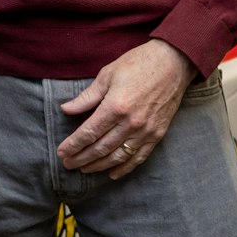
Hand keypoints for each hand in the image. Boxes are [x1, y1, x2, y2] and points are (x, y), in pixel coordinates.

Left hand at [58, 40, 196, 177]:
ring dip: (99, 165)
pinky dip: (125, 168)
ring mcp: (146, 130)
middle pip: (101, 148)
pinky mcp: (158, 134)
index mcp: (115, 106)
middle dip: (81, 158)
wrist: (174, 62)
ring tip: (85, 169)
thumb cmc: (139, 63)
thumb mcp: (108, 74)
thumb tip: (66, 109)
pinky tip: (112, 173)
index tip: (62, 152)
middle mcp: (130, 123)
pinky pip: (139, 157)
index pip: (89, 133)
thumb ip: (87, 96)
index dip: (73, 145)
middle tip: (68, 164)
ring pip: (118, 156)